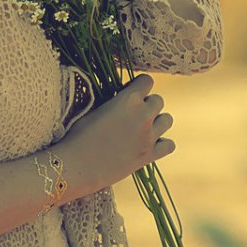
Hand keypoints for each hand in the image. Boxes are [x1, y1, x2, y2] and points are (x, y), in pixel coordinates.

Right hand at [58, 73, 173, 193]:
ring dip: (157, 121)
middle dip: (147, 104)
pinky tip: (150, 145)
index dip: (138, 86)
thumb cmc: (78, 136)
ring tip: (142, 128)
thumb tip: (124, 97)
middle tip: (132, 114)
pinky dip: (162, 144)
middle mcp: (143, 115)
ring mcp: (149, 136)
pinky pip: (169, 145)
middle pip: (158, 100)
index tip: (130, 93)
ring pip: (167, 120)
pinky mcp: (150, 155)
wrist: (76, 166)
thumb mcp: (95, 109)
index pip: (147, 81)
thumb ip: (116, 101)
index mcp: (129, 99)